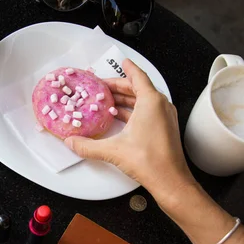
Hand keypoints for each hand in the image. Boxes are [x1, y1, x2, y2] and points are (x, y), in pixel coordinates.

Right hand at [64, 59, 195, 208]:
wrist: (170, 181)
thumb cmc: (150, 161)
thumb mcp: (113, 150)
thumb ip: (88, 146)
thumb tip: (72, 142)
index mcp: (151, 102)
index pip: (137, 76)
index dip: (128, 68)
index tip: (122, 62)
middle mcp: (160, 106)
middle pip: (139, 88)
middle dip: (121, 86)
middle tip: (104, 87)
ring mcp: (165, 118)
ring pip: (144, 100)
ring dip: (127, 99)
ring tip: (109, 101)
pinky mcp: (165, 129)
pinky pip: (148, 112)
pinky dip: (134, 110)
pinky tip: (121, 118)